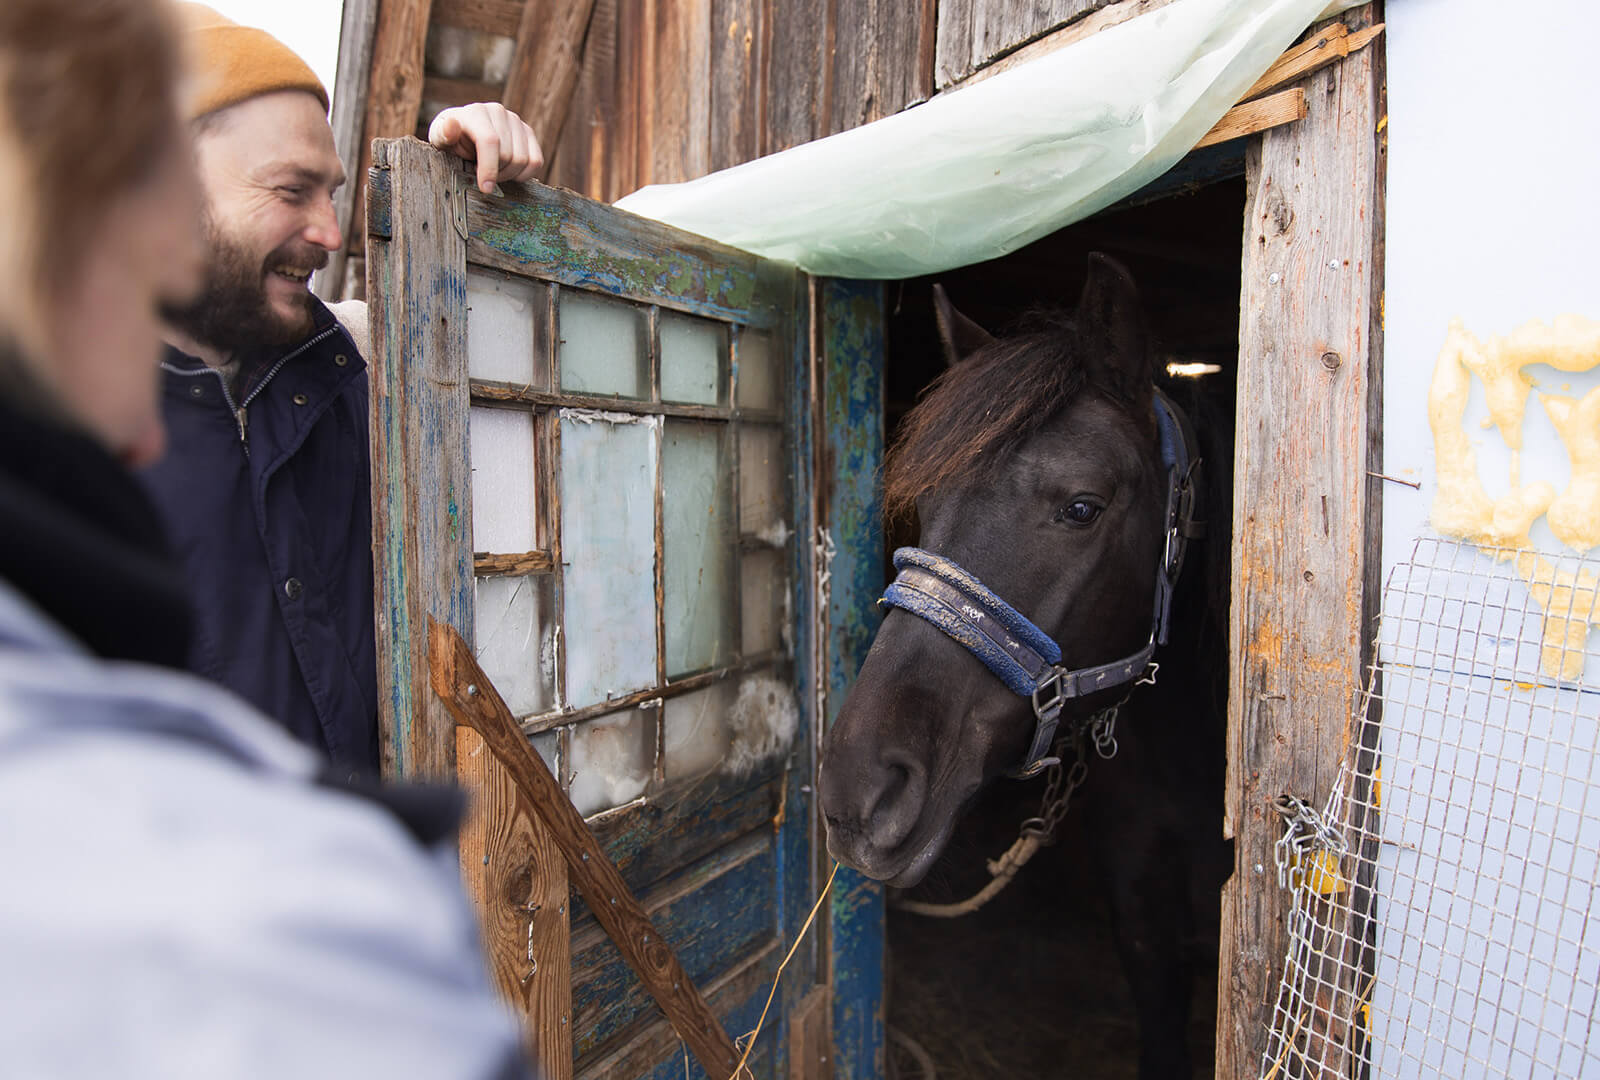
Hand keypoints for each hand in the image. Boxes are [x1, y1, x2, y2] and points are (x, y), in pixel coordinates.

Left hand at [428, 103, 543, 193]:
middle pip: (508, 155)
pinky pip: (536, 161)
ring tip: (494, 172)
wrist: (464, 133)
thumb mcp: (440, 138)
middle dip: (496, 174)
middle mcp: (499, 112)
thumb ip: (444, 134)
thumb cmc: (451, 140)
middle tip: (483, 177)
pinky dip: (524, 174)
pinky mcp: (528, 133)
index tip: (485, 188)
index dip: (489, 168)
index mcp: (476, 113)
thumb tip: (451, 126)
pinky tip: (509, 172)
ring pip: (523, 160)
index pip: (490, 141)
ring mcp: (516, 121)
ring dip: (509, 175)